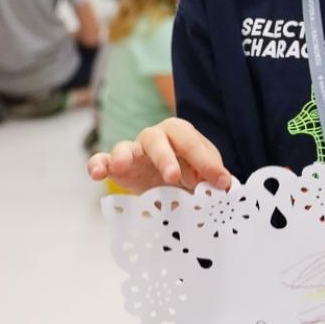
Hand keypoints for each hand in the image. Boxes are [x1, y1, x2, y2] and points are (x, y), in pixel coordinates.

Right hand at [87, 118, 232, 193]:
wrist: (171, 188)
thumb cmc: (190, 176)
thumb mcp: (206, 177)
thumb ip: (214, 179)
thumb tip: (227, 187)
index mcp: (181, 134)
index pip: (192, 142)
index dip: (206, 161)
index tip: (219, 182)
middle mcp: (156, 138)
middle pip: (157, 139)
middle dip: (165, 158)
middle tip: (173, 178)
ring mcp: (133, 151)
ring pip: (125, 146)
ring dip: (124, 155)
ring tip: (122, 166)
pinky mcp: (115, 167)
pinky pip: (102, 160)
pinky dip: (97, 164)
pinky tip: (97, 173)